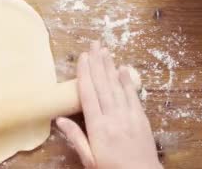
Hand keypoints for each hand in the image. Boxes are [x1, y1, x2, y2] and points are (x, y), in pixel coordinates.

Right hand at [56, 42, 160, 168]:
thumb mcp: (89, 159)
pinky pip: (133, 96)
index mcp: (98, 127)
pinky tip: (123, 69)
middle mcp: (113, 117)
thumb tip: (59, 119)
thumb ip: (76, 137)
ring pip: (117, 87)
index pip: (88, 94)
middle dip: (98, 63)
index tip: (82, 57)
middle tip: (94, 44)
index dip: (85, 74)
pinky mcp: (142, 119)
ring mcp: (129, 117)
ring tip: (105, 51)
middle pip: (103, 85)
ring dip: (110, 67)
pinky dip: (128, 81)